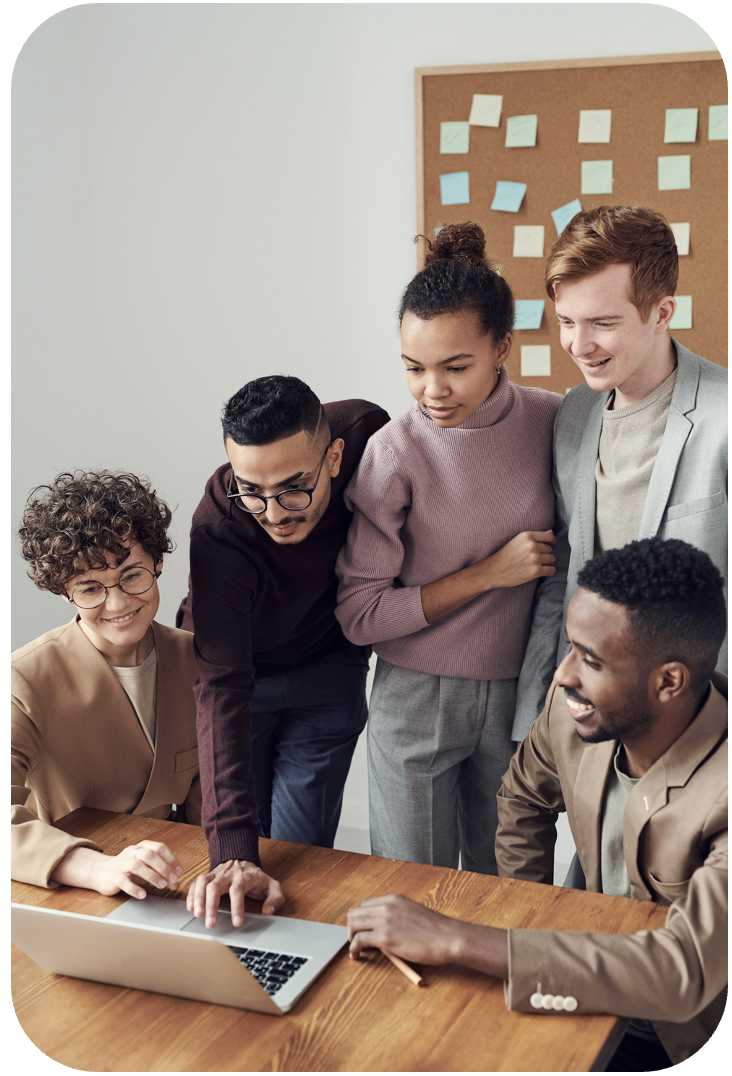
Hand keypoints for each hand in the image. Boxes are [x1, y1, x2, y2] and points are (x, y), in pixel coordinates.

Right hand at [51, 842, 183, 897]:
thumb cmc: (128, 869)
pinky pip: (124, 881)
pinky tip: (142, 894)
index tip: (180, 872)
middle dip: (164, 867)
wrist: (101, 872)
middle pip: (149, 855)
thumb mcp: (145, 868)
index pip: (159, 848)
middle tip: (173, 880)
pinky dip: (134, 888)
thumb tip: (176, 883)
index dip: (171, 859)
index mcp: (142, 846)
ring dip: (152, 875)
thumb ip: (160, 873)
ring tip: (162, 886)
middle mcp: (132, 852)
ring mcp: (122, 864)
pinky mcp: (113, 877)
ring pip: (137, 865)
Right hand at [186, 860, 284, 926]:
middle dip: (212, 905)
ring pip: (203, 882)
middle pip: (216, 886)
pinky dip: (191, 894)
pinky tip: (190, 907)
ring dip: (198, 898)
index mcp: (244, 876)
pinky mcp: (208, 876)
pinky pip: (196, 882)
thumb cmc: (256, 877)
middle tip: (210, 923)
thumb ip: (275, 898)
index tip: (237, 922)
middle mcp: (228, 874)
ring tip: (197, 914)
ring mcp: (216, 874)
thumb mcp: (272, 885)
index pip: (238, 889)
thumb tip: (268, 911)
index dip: (237, 906)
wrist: (243, 859)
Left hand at [347, 894, 464, 964]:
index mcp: (394, 899)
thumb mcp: (413, 914)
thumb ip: (397, 917)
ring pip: (353, 924)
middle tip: (356, 940)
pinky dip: (354, 949)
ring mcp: (385, 921)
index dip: (362, 919)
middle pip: (355, 913)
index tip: (363, 930)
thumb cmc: (436, 931)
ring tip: (356, 949)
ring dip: (351, 937)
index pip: (366, 905)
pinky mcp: (385, 937)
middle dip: (352, 927)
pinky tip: (357, 955)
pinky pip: (359, 940)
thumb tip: (384, 930)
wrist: (448, 938)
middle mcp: (387, 906)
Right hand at [482, 530, 555, 589]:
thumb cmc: (505, 555)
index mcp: (527, 536)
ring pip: (552, 559)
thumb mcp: (518, 540)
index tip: (552, 546)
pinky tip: (542, 571)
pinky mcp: (536, 571)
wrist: (494, 570)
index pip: (549, 537)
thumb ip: (534, 537)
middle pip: (550, 549)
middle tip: (535, 559)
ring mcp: (535, 558)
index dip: (553, 542)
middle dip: (545, 554)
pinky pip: (551, 570)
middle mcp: (532, 546)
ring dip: (547, 563)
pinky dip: (549, 571)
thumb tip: (551, 533)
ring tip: (536, 565)